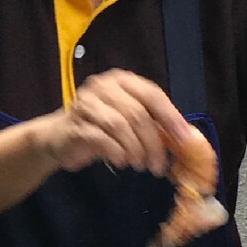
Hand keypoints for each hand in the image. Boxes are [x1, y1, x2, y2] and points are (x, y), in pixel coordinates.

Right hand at [29, 69, 194, 175]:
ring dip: (136, 150)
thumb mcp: (130, 121)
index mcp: (123, 81)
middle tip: (159, 165)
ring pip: (121, 126)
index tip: (184, 140)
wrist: (58, 138)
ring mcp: (87, 103)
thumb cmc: (102, 128)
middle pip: (138, 114)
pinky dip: (117, 153)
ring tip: (141, 165)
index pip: (152, 95)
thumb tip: (187, 140)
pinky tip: (122, 162)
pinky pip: (103, 139)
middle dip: (154, 143)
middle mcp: (104, 86)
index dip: (170, 117)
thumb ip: (155, 124)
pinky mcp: (75, 124)